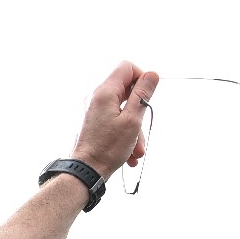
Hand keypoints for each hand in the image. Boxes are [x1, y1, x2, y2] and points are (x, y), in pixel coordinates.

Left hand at [71, 62, 159, 180]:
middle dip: (141, 111)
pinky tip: (130, 155)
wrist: (87, 171)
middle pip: (128, 91)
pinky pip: (117, 122)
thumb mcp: (132, 120)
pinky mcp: (97, 123)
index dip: (141, 77)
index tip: (147, 96)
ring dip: (135, 130)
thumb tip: (152, 74)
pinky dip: (126, 135)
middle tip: (142, 129)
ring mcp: (97, 111)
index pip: (127, 67)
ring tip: (137, 151)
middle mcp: (98, 98)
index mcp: (105, 92)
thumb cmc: (108, 148)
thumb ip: (142, 95)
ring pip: (125, 111)